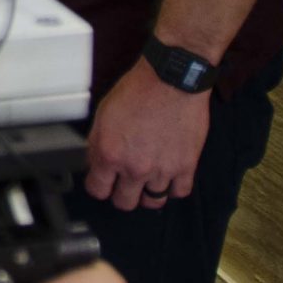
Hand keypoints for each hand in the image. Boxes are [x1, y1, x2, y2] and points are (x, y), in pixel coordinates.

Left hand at [82, 60, 210, 210]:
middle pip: (125, 202)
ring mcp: (162, 170)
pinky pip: (180, 192)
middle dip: (122, 194)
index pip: (98, 190)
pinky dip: (174, 187)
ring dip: (148, 192)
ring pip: (153, 201)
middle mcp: (136, 167)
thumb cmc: (139, 90)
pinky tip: (168, 176)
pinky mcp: (186, 166)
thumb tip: (96, 163)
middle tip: (124, 183)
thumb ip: (97, 144)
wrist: (171, 80)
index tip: (103, 183)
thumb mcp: (103, 114)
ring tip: (147, 180)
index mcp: (111, 154)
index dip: (99, 186)